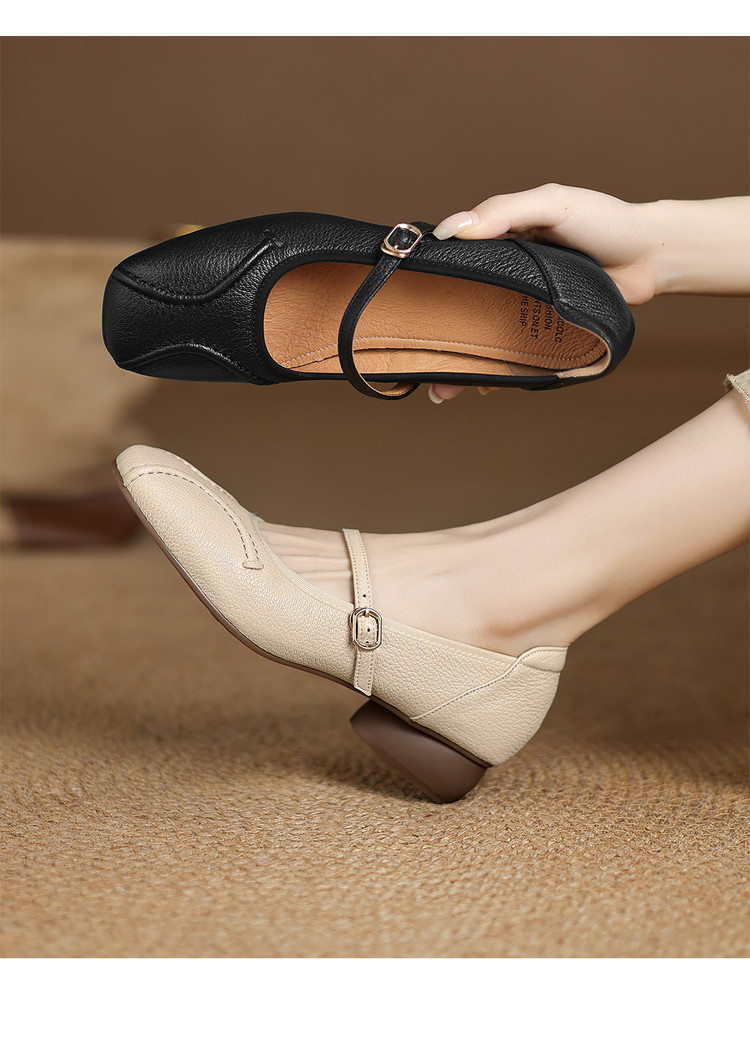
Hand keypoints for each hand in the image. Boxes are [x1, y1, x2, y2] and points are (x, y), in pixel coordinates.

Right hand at [428, 183, 661, 400]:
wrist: (653, 257)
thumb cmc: (604, 221)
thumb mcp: (552, 205)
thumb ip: (504, 212)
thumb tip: (452, 230)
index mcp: (500, 240)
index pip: (452, 262)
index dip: (427, 283)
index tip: (403, 304)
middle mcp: (507, 275)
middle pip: (462, 309)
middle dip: (438, 338)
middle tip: (418, 362)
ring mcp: (525, 306)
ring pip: (485, 338)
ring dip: (465, 364)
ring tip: (446, 389)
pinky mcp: (546, 331)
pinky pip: (516, 353)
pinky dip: (501, 372)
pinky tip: (488, 385)